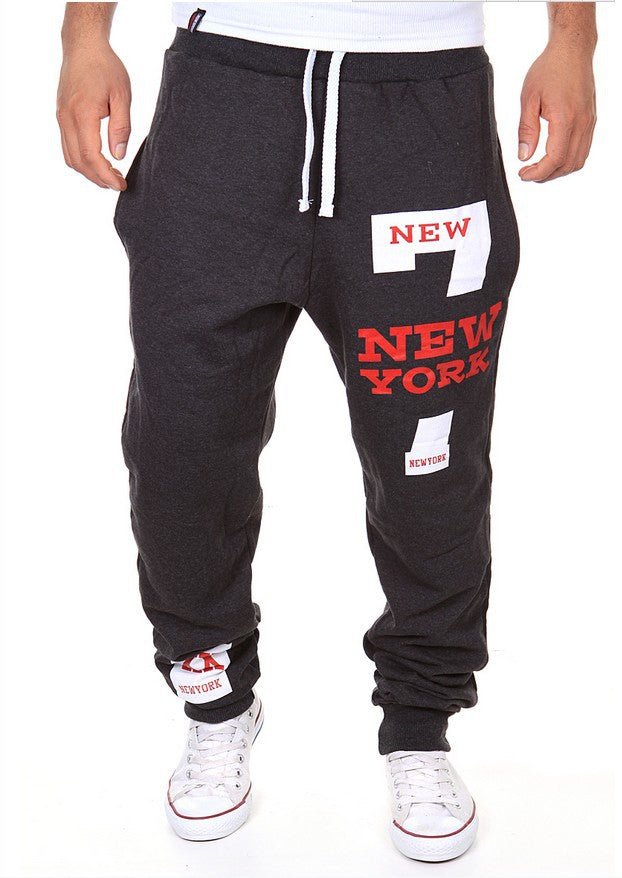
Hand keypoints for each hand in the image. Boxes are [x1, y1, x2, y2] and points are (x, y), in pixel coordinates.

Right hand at [57, 41, 130, 189]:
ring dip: (89, 172)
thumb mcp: (122, 95)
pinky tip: (98, 161)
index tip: (120, 184)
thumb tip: (119, 156)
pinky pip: (68, 147)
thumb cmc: (106, 67)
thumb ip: (121, 127)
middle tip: (118, 183)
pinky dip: (81, 161)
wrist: (83, 47)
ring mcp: (61, 118)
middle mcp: (67, 119)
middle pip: (79, 162)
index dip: (106, 175)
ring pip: (70, 158)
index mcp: (83, 114)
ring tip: (110, 175)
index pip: (91, 156)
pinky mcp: (61, 117)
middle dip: (98, 179)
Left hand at [518, 40, 595, 182]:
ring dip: (558, 170)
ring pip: (578, 160)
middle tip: (528, 173)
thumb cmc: (549, 69)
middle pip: (568, 164)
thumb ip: (526, 130)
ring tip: (539, 167)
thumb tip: (524, 156)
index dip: (538, 173)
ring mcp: (589, 122)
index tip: (523, 174)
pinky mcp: (591, 119)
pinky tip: (553, 156)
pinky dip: (568, 159)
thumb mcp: (529, 98)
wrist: (572, 49)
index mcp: (566, 118)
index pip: (555, 159)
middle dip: (546, 175)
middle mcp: (582, 123)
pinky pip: (583, 149)